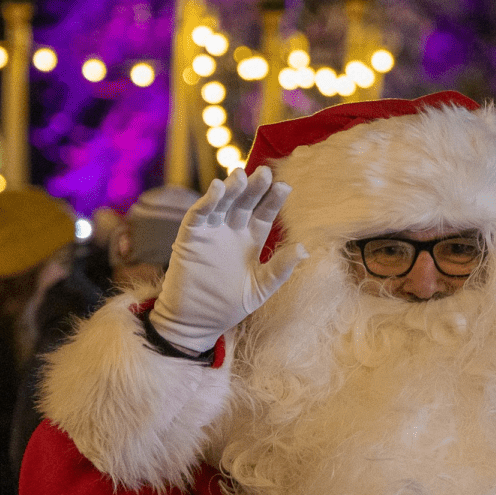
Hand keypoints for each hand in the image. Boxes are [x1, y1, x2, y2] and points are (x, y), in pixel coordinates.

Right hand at [149, 166, 304, 351]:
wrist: (197, 322)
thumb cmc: (230, 306)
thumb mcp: (260, 288)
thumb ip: (280, 268)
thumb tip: (305, 249)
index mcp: (252, 239)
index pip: (265, 213)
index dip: (274, 200)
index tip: (285, 187)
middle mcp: (233, 230)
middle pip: (245, 202)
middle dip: (255, 188)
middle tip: (266, 173)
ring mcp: (211, 231)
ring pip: (222, 203)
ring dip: (231, 188)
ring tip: (241, 176)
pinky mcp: (190, 237)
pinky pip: (198, 215)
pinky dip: (206, 201)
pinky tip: (216, 189)